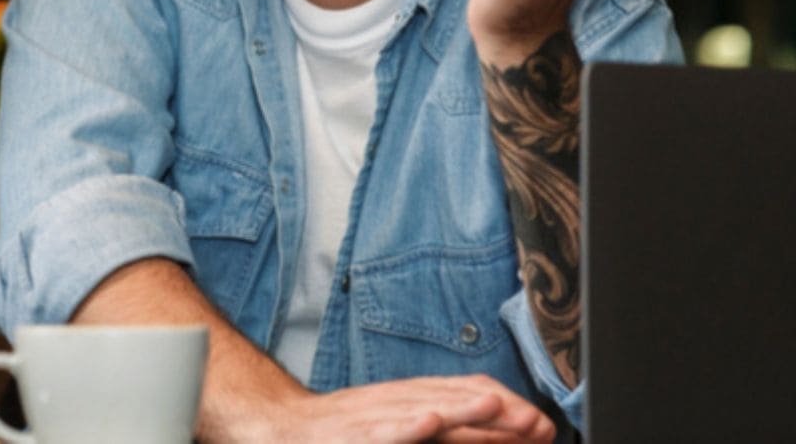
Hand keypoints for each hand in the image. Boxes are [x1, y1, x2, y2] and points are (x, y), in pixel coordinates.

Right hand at [264, 375, 555, 443]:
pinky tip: (427, 421)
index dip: (508, 407)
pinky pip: (382, 432)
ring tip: (494, 409)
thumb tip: (496, 429)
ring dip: (461, 411)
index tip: (542, 427)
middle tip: (537, 426)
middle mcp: (399, 402)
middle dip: (499, 416)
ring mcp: (375, 417)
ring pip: (423, 411)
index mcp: (413, 398)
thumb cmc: (345, 431)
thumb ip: (443, 425)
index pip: (468, 392)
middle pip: (455, 402)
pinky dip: (406, 426)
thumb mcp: (397, 419)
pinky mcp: (353, 434)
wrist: (285, 427)